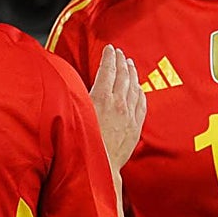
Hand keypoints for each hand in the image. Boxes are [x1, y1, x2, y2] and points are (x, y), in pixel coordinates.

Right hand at [89, 44, 146, 169]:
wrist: (99, 167)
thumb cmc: (82, 144)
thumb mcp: (76, 114)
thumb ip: (80, 97)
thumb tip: (77, 84)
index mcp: (102, 98)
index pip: (108, 70)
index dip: (110, 57)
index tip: (110, 49)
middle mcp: (118, 104)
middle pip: (123, 76)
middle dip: (122, 61)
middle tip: (120, 53)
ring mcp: (129, 115)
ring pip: (134, 88)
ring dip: (132, 74)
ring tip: (130, 65)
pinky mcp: (136, 127)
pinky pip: (141, 103)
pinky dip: (140, 92)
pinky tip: (139, 88)